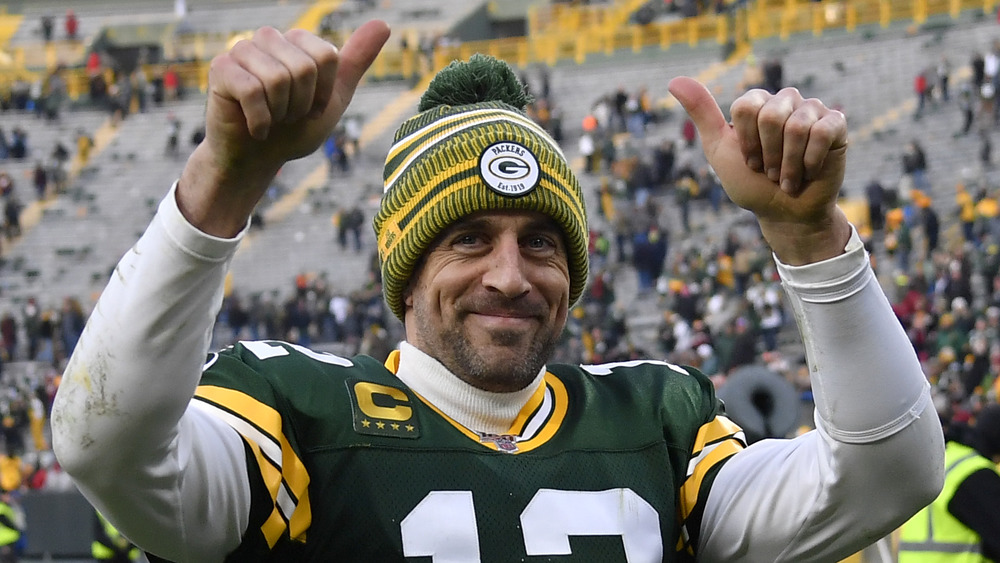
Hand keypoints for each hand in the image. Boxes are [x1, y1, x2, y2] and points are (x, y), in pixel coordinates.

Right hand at [178, 21, 389, 236]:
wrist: (259, 160)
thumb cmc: (295, 129)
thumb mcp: (333, 97)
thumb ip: (355, 62)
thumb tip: (383, 23)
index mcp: (297, 41)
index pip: (327, 56)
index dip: (324, 93)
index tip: (311, 108)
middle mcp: (268, 38)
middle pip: (304, 68)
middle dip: (302, 105)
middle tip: (288, 117)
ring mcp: (241, 50)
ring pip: (278, 79)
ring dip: (280, 113)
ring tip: (272, 119)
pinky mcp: (220, 69)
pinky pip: (252, 91)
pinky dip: (260, 121)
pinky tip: (255, 128)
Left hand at [668, 77, 850, 263]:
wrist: (784, 213)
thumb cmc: (751, 183)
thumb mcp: (719, 150)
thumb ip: (702, 114)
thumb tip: (674, 80)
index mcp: (758, 103)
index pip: (746, 106)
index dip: (746, 142)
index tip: (750, 161)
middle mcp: (785, 101)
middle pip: (771, 115)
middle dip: (768, 154)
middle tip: (770, 172)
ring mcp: (812, 111)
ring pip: (796, 126)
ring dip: (788, 164)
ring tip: (787, 177)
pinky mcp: (836, 125)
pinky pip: (823, 132)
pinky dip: (811, 160)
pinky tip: (809, 171)